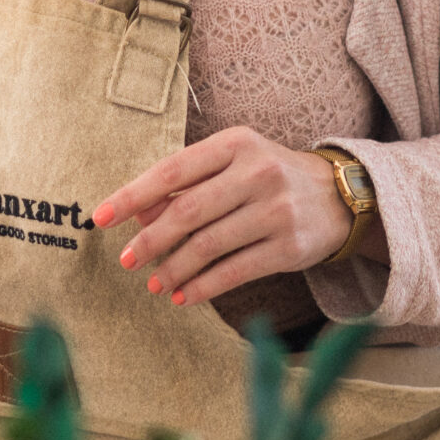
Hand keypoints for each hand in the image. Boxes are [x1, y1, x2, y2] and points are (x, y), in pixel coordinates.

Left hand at [97, 127, 356, 305]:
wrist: (339, 196)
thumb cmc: (268, 176)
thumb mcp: (231, 165)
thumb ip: (186, 184)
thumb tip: (136, 213)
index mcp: (235, 143)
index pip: (172, 170)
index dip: (132, 195)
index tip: (100, 217)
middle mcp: (257, 173)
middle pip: (188, 211)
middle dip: (149, 240)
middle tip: (126, 259)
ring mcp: (276, 210)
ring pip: (208, 246)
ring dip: (173, 268)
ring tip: (152, 283)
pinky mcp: (289, 247)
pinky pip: (234, 272)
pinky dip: (202, 287)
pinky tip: (183, 296)